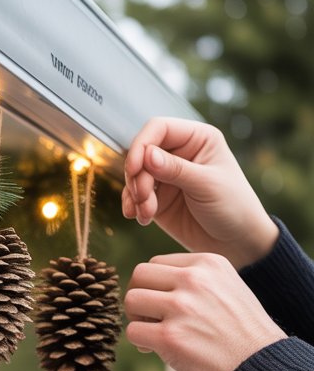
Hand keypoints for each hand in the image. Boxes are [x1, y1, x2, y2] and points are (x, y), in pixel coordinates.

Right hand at [122, 117, 278, 267]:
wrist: (237, 243)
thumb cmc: (234, 207)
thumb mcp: (207, 186)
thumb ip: (176, 169)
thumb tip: (146, 154)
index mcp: (197, 139)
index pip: (159, 128)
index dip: (142, 145)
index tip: (134, 169)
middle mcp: (180, 152)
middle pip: (142, 152)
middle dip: (138, 177)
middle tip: (143, 199)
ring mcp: (167, 175)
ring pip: (135, 175)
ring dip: (135, 194)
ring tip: (146, 214)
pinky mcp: (158, 197)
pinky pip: (135, 195)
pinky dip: (133, 205)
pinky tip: (141, 218)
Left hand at [124, 251, 285, 370]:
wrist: (262, 369)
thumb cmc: (243, 335)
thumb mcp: (228, 289)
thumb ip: (196, 281)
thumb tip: (153, 284)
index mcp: (208, 263)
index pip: (157, 264)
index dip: (154, 286)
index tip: (166, 306)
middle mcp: (194, 280)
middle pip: (140, 275)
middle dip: (140, 298)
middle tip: (151, 319)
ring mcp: (181, 307)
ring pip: (131, 301)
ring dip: (137, 319)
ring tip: (155, 334)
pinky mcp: (170, 337)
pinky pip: (133, 331)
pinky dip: (140, 342)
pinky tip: (157, 350)